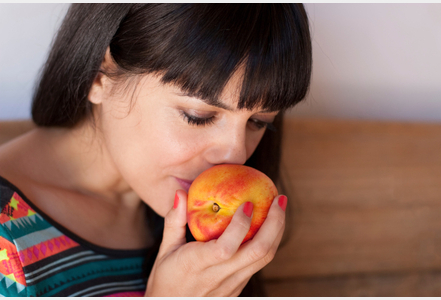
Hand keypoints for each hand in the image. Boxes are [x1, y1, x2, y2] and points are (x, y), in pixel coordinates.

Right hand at [145, 189, 286, 296]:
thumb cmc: (166, 279)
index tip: (248, 202)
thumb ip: (174, 221)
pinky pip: (259, 263)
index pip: (226, 247)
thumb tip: (180, 193)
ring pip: (265, 259)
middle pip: (258, 251)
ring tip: (279, 207)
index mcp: (197, 264)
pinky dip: (269, 242)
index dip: (241, 225)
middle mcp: (219, 276)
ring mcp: (233, 284)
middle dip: (274, 223)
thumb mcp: (165, 250)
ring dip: (276, 231)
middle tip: (279, 199)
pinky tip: (269, 225)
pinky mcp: (239, 287)